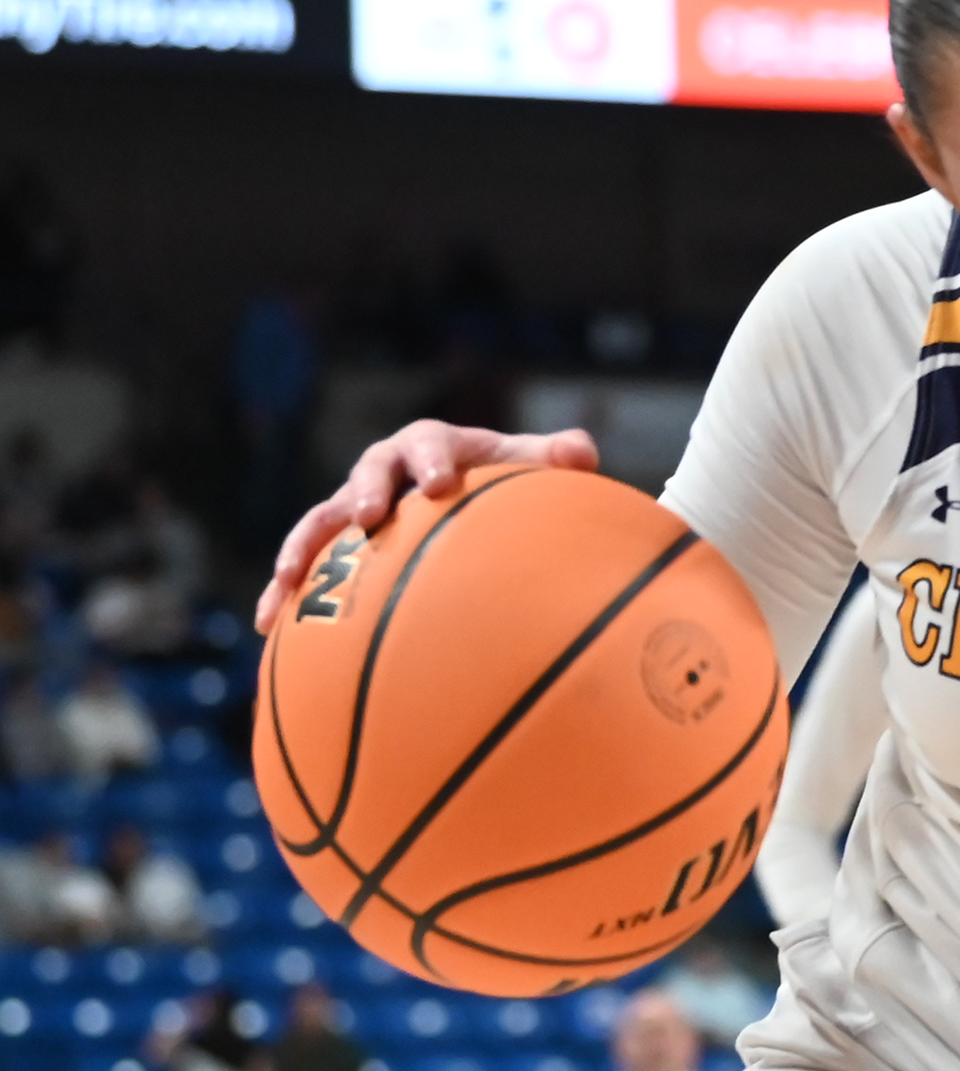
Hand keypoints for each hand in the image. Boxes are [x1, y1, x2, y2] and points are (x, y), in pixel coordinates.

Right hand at [253, 422, 598, 634]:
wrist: (466, 501)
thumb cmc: (502, 482)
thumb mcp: (529, 467)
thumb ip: (554, 458)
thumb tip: (581, 452)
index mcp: (432, 446)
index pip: (428, 444)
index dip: (432, 460)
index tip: (440, 483)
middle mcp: (384, 471)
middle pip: (367, 474)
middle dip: (366, 492)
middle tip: (369, 514)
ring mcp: (355, 508)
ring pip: (320, 521)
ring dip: (302, 546)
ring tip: (288, 578)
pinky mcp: (337, 547)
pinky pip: (306, 569)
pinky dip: (284, 593)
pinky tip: (267, 626)